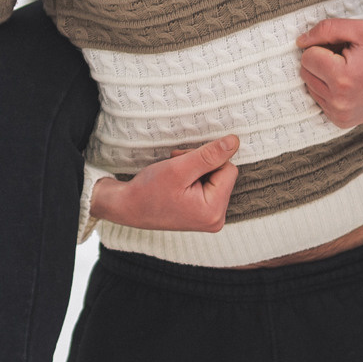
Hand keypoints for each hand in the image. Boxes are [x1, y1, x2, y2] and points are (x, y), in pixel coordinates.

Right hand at [89, 135, 240, 232]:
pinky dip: (194, 179)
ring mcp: (210, 218)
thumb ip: (209, 155)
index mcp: (214, 211)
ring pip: (216, 178)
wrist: (127, 206)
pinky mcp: (204, 214)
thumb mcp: (179, 168)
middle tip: (177, 168)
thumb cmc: (148, 190)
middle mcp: (216, 219)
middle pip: (224, 174)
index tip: (183, 163)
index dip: (207, 159)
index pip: (229, 169)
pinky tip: (178, 184)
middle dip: (202, 164)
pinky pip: (209, 187)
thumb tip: (235, 142)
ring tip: (175, 177)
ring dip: (196, 170)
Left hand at [296, 18, 362, 129]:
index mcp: (342, 78)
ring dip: (324, 76)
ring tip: (349, 72)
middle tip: (346, 59)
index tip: (343, 48)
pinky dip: (329, 90)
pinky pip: (319, 100)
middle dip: (321, 61)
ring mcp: (340, 115)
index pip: (307, 57)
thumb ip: (326, 29)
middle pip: (305, 72)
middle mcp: (339, 101)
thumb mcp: (360, 29)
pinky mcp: (341, 122)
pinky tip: (348, 86)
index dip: (323, 47)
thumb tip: (300, 41)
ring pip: (310, 86)